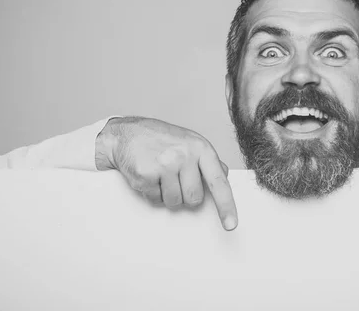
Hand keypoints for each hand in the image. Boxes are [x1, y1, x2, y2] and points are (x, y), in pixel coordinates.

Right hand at [95, 116, 237, 230]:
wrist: (127, 133)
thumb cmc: (161, 139)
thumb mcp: (190, 142)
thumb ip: (207, 160)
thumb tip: (224, 176)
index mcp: (201, 148)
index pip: (218, 182)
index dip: (226, 206)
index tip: (231, 224)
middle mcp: (185, 155)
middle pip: (195, 199)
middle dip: (185, 194)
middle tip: (175, 177)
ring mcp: (165, 164)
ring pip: (175, 202)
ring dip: (167, 194)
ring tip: (161, 174)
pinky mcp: (146, 174)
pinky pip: (156, 200)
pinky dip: (152, 192)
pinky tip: (149, 175)